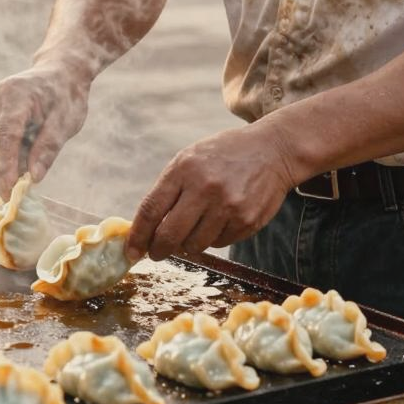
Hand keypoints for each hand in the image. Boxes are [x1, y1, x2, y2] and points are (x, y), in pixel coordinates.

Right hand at [0, 63, 88, 198]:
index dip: (5, 167)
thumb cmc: (65, 97)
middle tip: (10, 197)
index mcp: (17, 95)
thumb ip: (48, 149)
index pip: (6, 136)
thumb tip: (33, 177)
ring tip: (17, 183)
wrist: (59, 72)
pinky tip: (17, 163)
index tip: (9, 191)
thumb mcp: (65, 124)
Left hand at [128, 122, 297, 261]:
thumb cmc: (225, 155)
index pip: (151, 210)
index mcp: (185, 168)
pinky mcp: (246, 221)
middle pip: (169, 236)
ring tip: (198, 225)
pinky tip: (222, 218)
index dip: (137, 236)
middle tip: (157, 252)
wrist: (273, 150)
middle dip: (158, 250)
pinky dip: (214, 238)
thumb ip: (168, 190)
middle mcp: (205, 188)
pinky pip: (219, 244)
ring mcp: (228, 206)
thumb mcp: (191, 159)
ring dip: (189, 243)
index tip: (131, 251)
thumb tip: (146, 230)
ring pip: (194, 245)